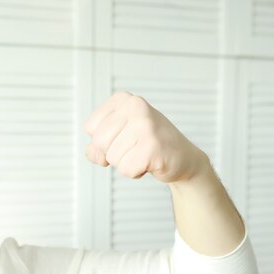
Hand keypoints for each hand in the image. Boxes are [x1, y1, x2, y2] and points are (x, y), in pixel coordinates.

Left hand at [84, 91, 208, 183]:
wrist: (183, 158)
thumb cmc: (148, 145)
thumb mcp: (118, 137)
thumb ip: (97, 145)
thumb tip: (94, 154)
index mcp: (123, 99)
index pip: (90, 127)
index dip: (103, 140)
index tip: (124, 137)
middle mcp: (135, 106)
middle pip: (99, 142)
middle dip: (113, 153)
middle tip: (135, 147)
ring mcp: (146, 125)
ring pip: (112, 158)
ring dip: (126, 163)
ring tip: (144, 154)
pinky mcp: (153, 146)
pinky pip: (126, 170)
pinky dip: (136, 173)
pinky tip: (150, 162)